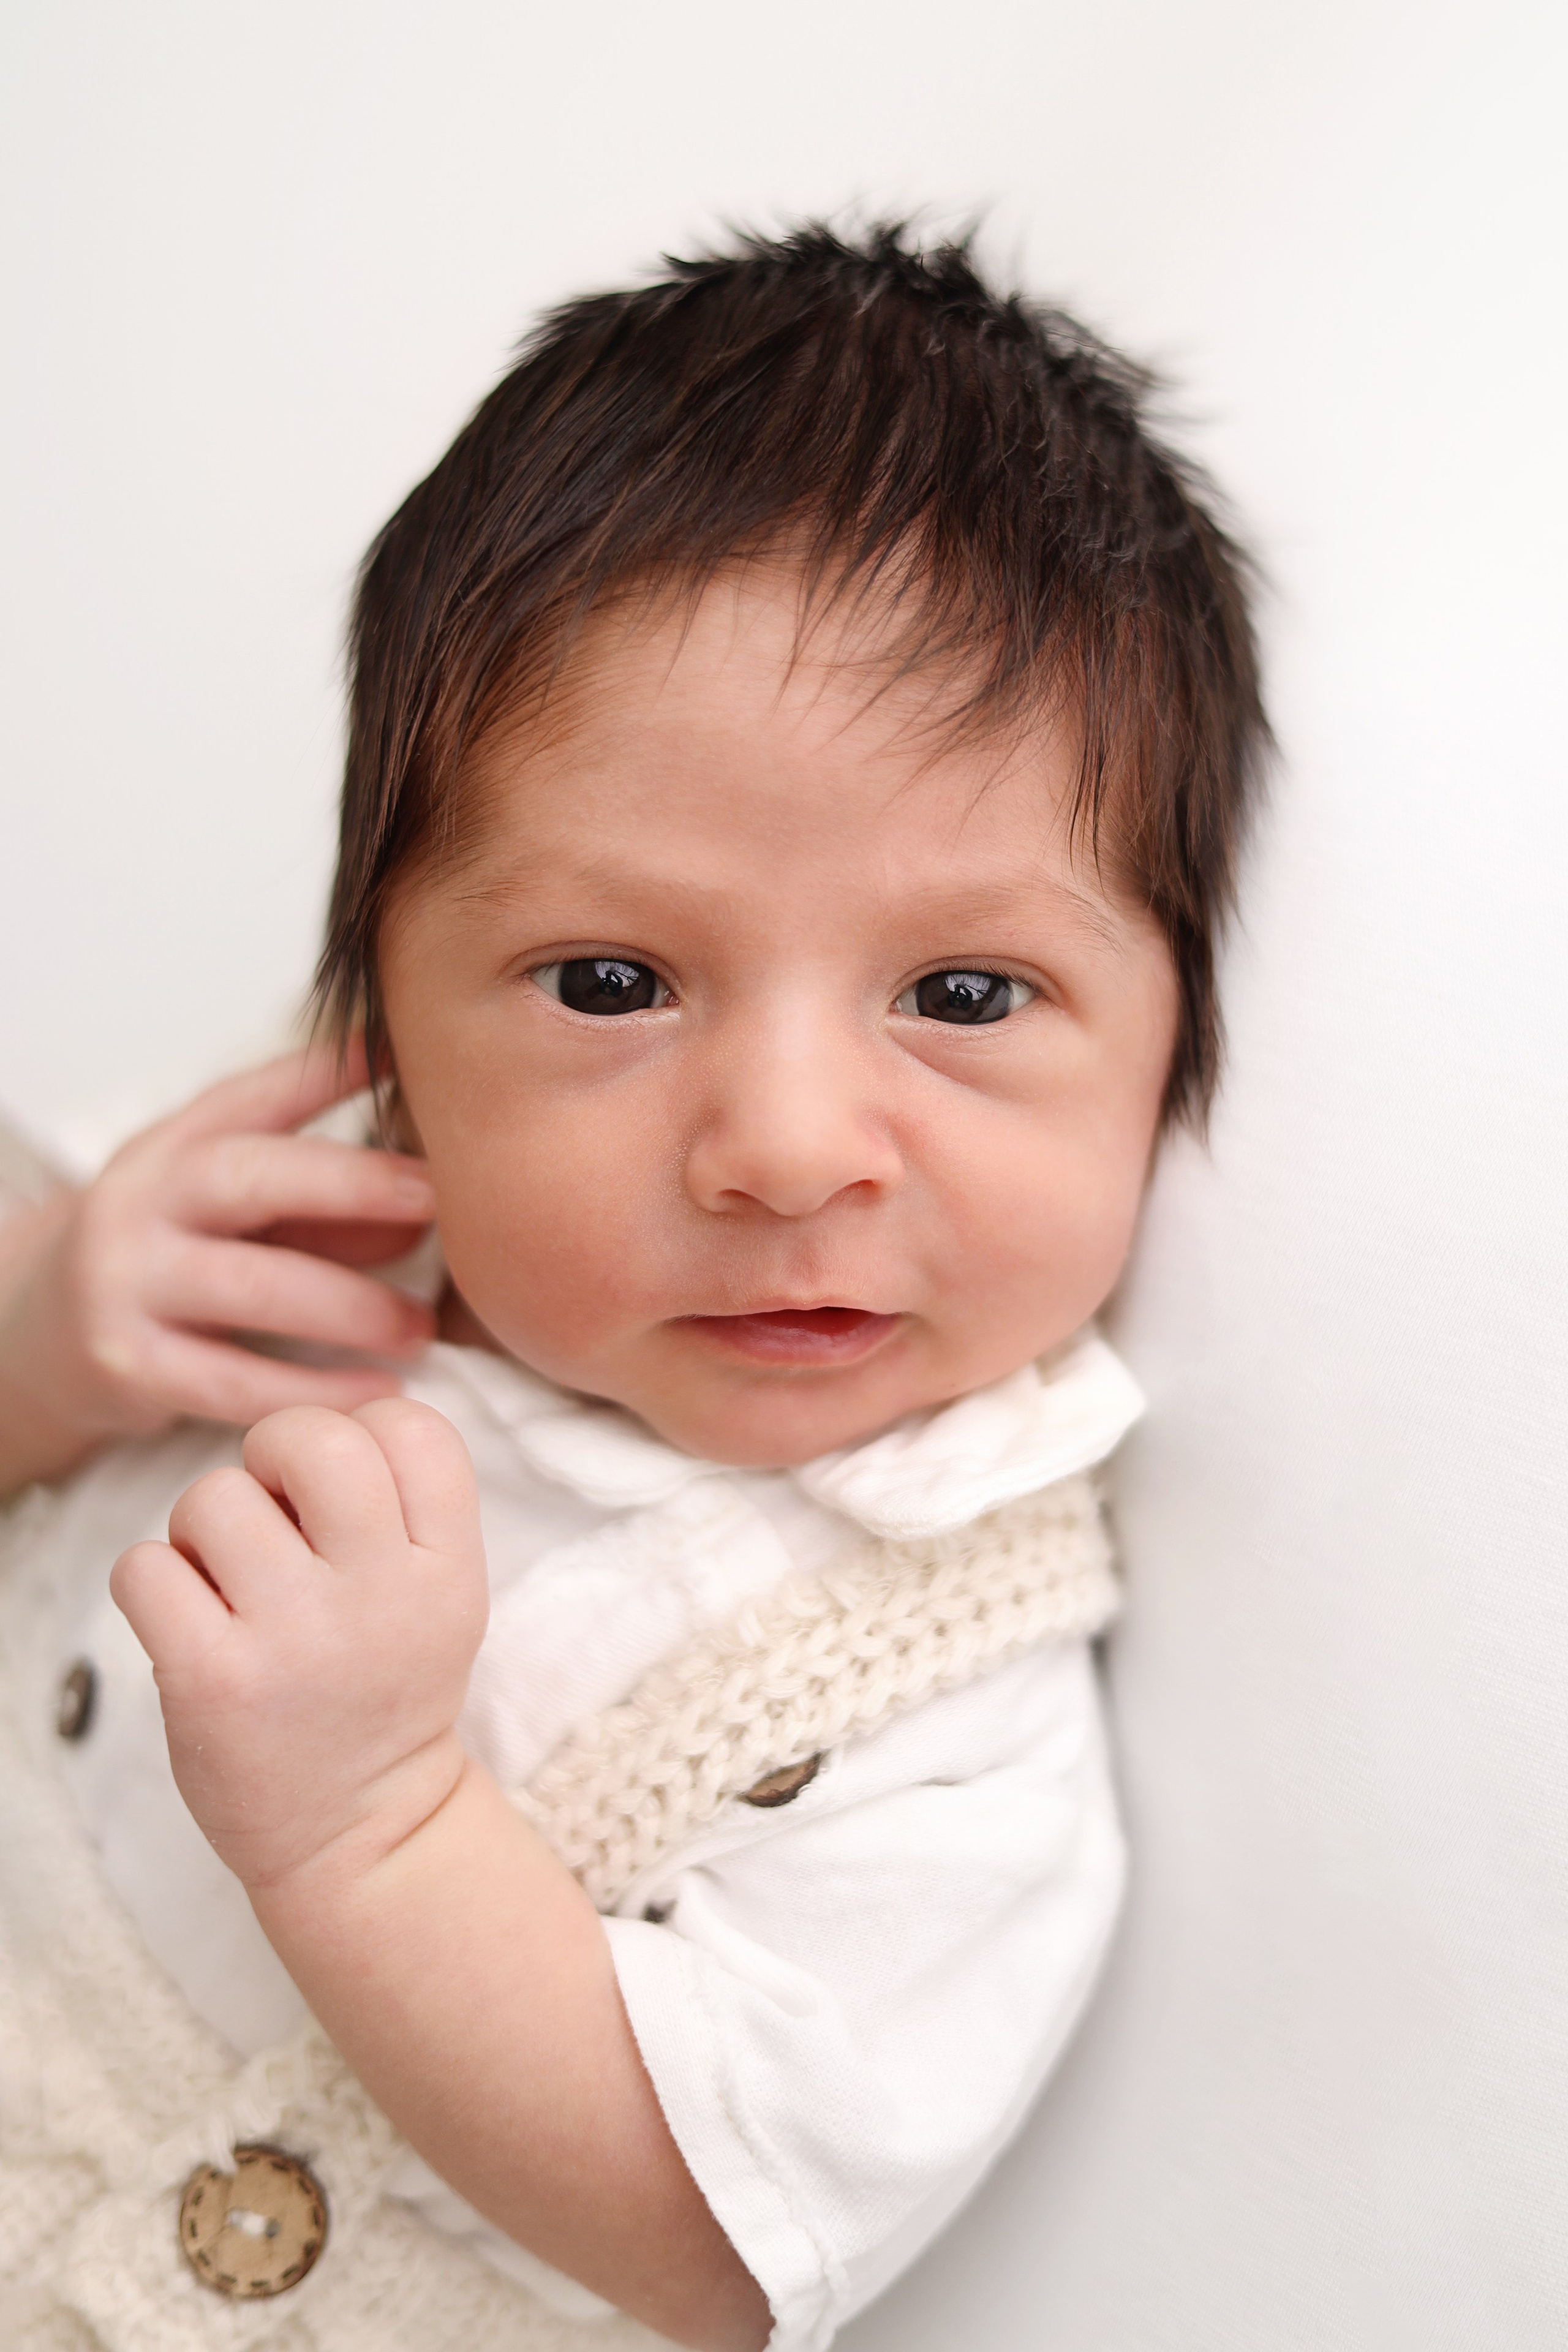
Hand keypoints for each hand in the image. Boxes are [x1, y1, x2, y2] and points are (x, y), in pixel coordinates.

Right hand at [0, 1043, 436, 1492]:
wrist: (46, 1330)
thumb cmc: (175, 1256)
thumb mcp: (232, 1206)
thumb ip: (322, 1203)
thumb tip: (424, 1215)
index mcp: (176, 1142)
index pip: (256, 1092)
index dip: (328, 1068)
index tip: (402, 1057)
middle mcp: (141, 1198)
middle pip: (249, 1178)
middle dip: (351, 1184)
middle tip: (436, 1199)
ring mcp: (125, 1280)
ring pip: (251, 1286)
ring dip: (351, 1308)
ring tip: (419, 1328)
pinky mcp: (126, 1363)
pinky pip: (232, 1382)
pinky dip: (313, 1391)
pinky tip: (375, 1394)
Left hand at [111, 1398, 487, 1889]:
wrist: (361, 1835)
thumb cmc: (385, 1691)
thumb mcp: (443, 1597)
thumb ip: (409, 1504)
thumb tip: (332, 1415)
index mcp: (447, 1569)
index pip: (413, 1426)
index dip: (364, 1430)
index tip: (346, 1491)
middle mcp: (381, 1596)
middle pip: (314, 1439)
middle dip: (273, 1451)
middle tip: (273, 1511)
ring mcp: (296, 1639)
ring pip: (213, 1497)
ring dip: (204, 1529)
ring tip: (229, 1585)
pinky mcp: (213, 1681)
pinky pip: (146, 1566)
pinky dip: (153, 1582)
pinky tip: (188, 1621)